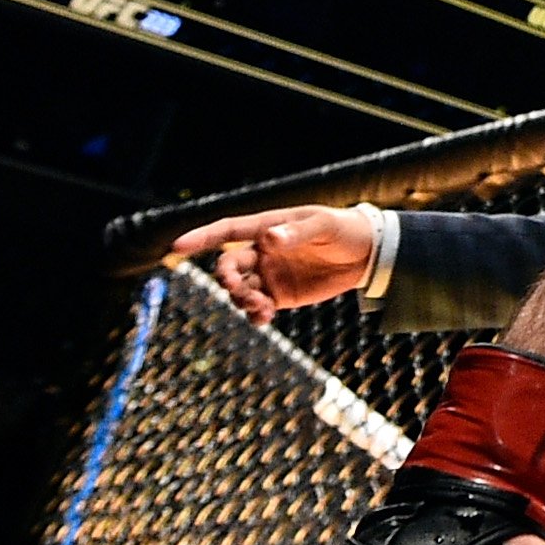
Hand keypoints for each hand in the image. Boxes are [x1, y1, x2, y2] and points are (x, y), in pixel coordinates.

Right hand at [167, 206, 377, 322]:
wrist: (367, 254)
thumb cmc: (344, 230)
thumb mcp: (324, 227)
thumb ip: (296, 233)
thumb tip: (270, 239)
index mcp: (267, 227)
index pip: (227, 231)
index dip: (201, 237)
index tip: (177, 247)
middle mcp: (261, 252)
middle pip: (228, 266)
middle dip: (225, 277)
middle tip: (234, 287)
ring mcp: (269, 275)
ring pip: (240, 290)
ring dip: (241, 299)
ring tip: (260, 307)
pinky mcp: (280, 296)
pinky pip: (257, 308)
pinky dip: (254, 315)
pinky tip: (263, 318)